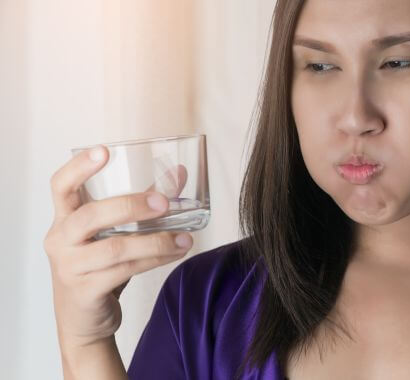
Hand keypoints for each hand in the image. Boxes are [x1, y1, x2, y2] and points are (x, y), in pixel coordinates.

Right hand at [44, 145, 193, 349]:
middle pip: (90, 216)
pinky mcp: (86, 291)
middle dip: (130, 206)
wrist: (83, 321)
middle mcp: (61, 240)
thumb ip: (141, 203)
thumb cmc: (99, 268)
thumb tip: (178, 173)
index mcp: (64, 219)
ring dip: (156, 242)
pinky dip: (155, 261)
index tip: (104, 151)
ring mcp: (70, 267)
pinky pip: (125, 271)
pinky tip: (175, 254)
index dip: (79, 167)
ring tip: (185, 238)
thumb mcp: (112, 234)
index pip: (60, 187)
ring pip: (115, 248)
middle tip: (164, 203)